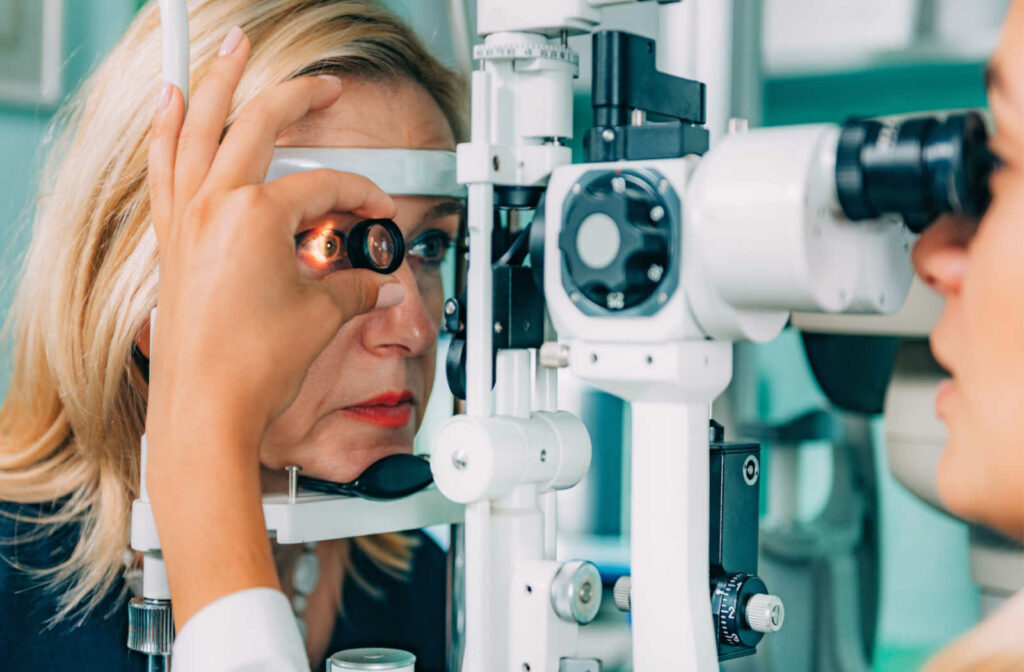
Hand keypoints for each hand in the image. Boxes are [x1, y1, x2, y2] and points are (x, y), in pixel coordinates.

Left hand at [143, 26, 400, 626]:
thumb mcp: (323, 316)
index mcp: (257, 216)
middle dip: (296, 98)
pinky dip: (168, 129)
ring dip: (216, 83)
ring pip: (198, 128)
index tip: (378, 220)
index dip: (362, 199)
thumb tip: (379, 283)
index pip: (325, 188)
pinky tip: (171, 106)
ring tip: (228, 49)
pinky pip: (164, 165)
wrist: (205, 410)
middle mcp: (214, 205)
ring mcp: (186, 219)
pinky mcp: (172, 240)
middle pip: (259, 125)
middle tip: (322, 85)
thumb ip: (357, 286)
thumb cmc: (254, 367)